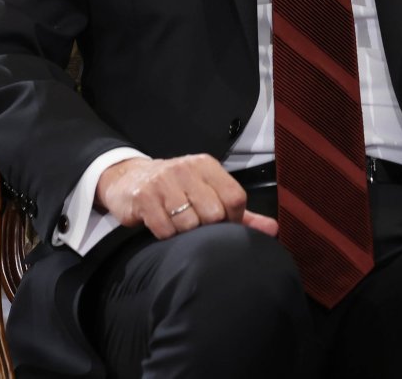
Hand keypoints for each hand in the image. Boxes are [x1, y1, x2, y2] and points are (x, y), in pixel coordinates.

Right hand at [96, 154, 278, 239]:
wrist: (128, 178)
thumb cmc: (176, 189)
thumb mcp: (208, 191)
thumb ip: (241, 213)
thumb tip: (273, 230)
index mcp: (206, 165)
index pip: (235, 198)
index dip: (232, 219)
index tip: (221, 223)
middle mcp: (186, 169)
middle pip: (213, 214)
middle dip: (206, 227)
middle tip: (195, 225)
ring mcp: (163, 182)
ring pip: (188, 224)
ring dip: (183, 233)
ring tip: (176, 223)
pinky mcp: (143, 198)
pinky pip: (164, 230)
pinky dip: (165, 235)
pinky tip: (160, 225)